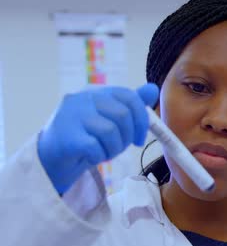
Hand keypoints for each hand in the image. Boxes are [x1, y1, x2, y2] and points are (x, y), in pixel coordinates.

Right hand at [38, 83, 158, 193]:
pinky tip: (93, 156)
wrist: (54, 157)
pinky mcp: (66, 136)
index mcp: (96, 92)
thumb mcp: (110, 118)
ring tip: (105, 152)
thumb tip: (153, 89)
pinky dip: (100, 156)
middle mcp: (82, 98)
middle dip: (127, 137)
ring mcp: (72, 115)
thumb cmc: (87, 136)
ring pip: (110, 132)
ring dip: (114, 148)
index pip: (129, 97)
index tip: (139, 138)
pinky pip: (96, 147)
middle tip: (121, 147)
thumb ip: (131, 104)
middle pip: (123, 115)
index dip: (141, 119)